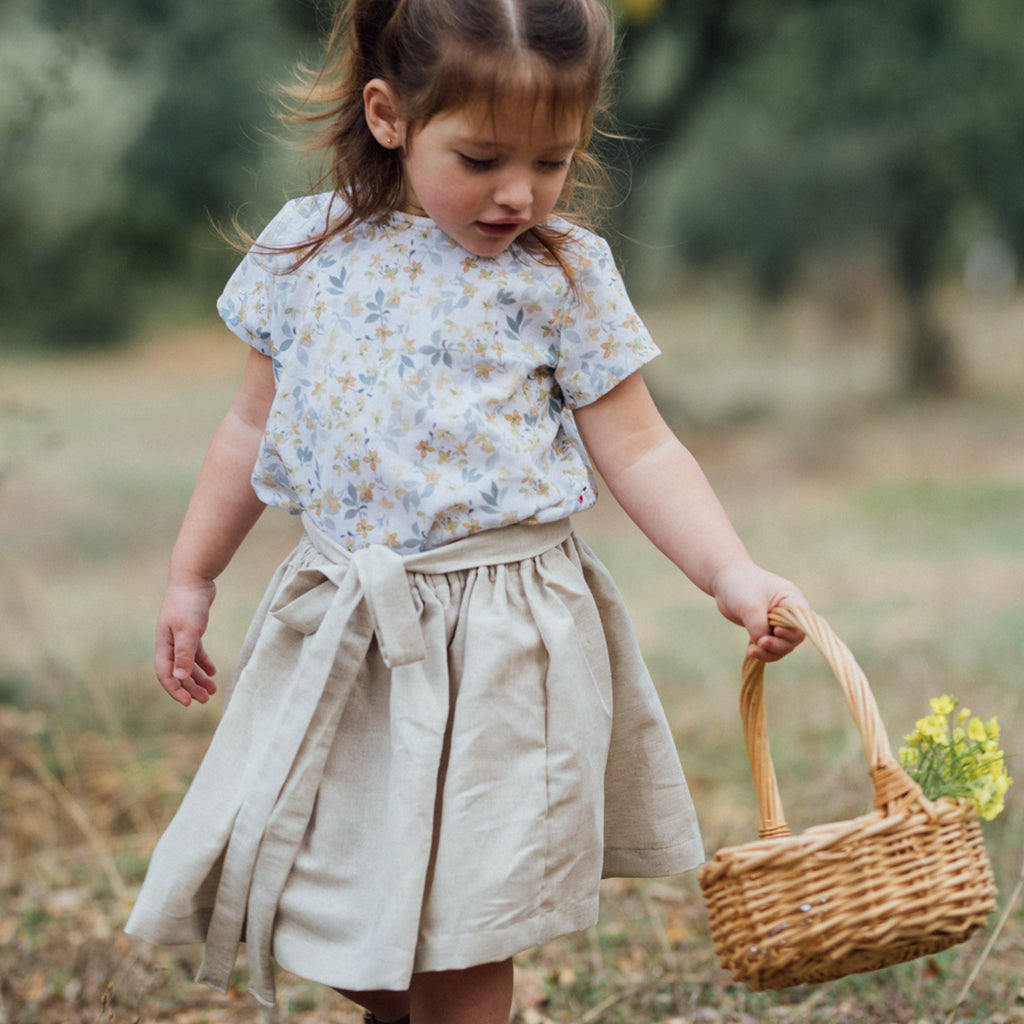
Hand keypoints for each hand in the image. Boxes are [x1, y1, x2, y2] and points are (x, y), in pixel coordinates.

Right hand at [155, 578, 217, 705]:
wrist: (194, 577)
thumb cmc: (188, 603)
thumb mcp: (188, 630)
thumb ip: (184, 654)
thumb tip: (180, 678)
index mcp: (164, 644)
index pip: (165, 674)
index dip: (175, 690)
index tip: (188, 703)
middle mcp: (169, 642)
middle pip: (178, 671)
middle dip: (190, 688)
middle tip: (205, 700)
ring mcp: (179, 636)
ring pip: (187, 663)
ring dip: (198, 678)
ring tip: (212, 691)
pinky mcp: (191, 629)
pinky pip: (196, 651)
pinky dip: (203, 662)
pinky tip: (213, 672)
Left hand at [710, 560, 807, 662]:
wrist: (725, 581)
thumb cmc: (741, 586)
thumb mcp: (750, 606)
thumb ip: (759, 627)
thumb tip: (762, 644)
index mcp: (792, 599)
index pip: (802, 621)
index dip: (792, 631)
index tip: (776, 631)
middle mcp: (789, 613)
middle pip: (794, 638)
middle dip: (778, 644)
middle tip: (761, 642)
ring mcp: (779, 622)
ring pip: (783, 646)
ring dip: (769, 651)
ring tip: (751, 650)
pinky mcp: (767, 630)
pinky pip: (771, 647)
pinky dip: (762, 652)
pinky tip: (750, 650)